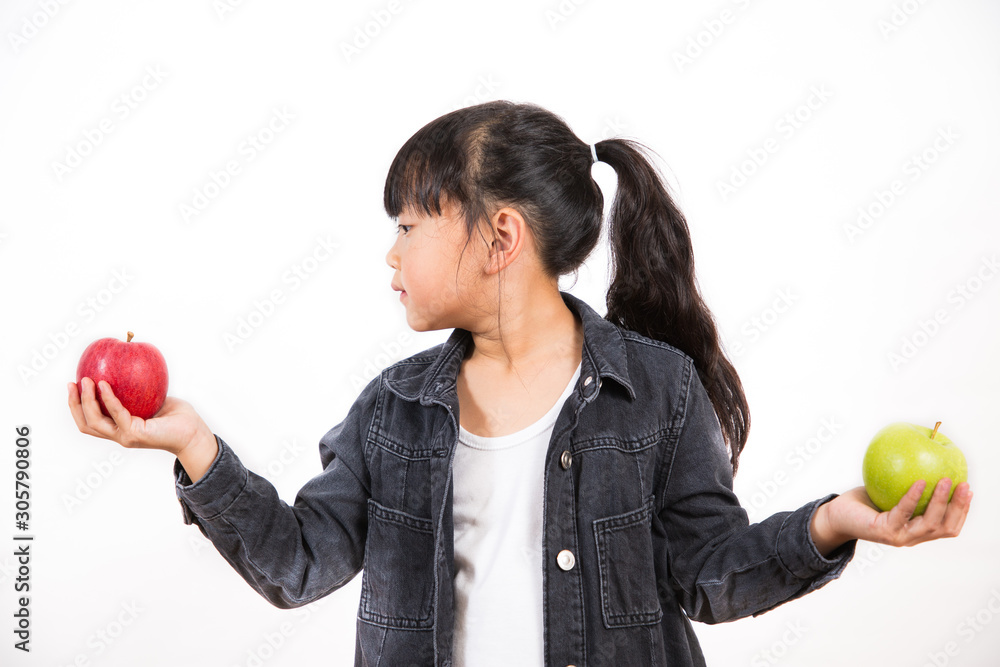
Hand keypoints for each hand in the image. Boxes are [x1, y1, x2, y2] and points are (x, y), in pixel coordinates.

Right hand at [68, 377, 212, 456]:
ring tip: (86, 380)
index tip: (73, 384)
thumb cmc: (175, 414)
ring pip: (95, 422)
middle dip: (75, 403)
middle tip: (73, 382)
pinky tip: (104, 384)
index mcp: (120, 428)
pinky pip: (117, 413)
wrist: (193, 430)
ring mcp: (126, 436)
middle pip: (86, 423)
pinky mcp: (135, 434)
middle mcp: (119, 434)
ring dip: (87, 400)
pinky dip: (108, 399)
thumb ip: (135, 388)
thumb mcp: (150, 398)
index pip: (90, 420)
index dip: (77, 405)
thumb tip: (124, 364)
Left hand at [810, 479, 972, 556]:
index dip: (962, 510)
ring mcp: (899, 537)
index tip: (968, 489)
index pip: (948, 526)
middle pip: (945, 527)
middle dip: (959, 507)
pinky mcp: (884, 531)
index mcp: (918, 530)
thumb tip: (928, 457)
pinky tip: (920, 481)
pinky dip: (913, 497)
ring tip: (945, 480)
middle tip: (964, 484)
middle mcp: (912, 537)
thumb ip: (910, 482)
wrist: (838, 515)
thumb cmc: (866, 501)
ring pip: (929, 523)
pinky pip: (903, 512)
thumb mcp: (892, 491)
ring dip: (940, 501)